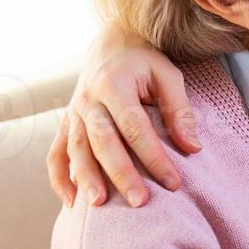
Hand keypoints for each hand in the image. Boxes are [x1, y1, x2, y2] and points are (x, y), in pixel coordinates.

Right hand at [46, 22, 199, 208]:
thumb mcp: (168, 75)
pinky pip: (55, 153)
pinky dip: (59, 178)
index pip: (135, 127)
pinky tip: (72, 202)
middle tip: (139, 202)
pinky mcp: (65, 123)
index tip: (173, 182)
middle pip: (103, 142)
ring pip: (76, 150)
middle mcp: (88, 100)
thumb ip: (179, 110)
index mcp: (114, 84)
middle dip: (121, 174)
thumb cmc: (144, 61)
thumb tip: (192, 148)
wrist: (111, 42)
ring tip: (98, 206)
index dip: (154, 156)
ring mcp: (73, 113)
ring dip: (86, 179)